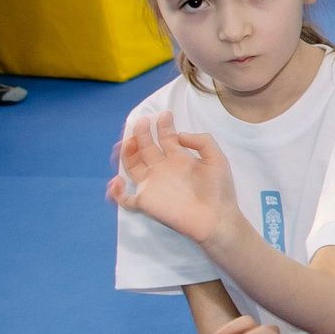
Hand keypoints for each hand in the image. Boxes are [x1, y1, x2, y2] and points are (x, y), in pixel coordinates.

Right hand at [107, 113, 241, 245]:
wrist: (217, 218)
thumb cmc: (219, 191)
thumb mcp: (217, 159)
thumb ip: (202, 141)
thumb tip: (179, 135)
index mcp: (179, 159)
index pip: (166, 138)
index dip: (163, 126)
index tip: (164, 115)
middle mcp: (163, 169)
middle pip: (145, 148)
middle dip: (141, 133)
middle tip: (142, 122)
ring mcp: (153, 185)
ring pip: (131, 166)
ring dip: (126, 152)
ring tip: (128, 141)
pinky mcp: (146, 202)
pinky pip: (124, 198)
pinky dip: (115, 192)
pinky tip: (117, 180)